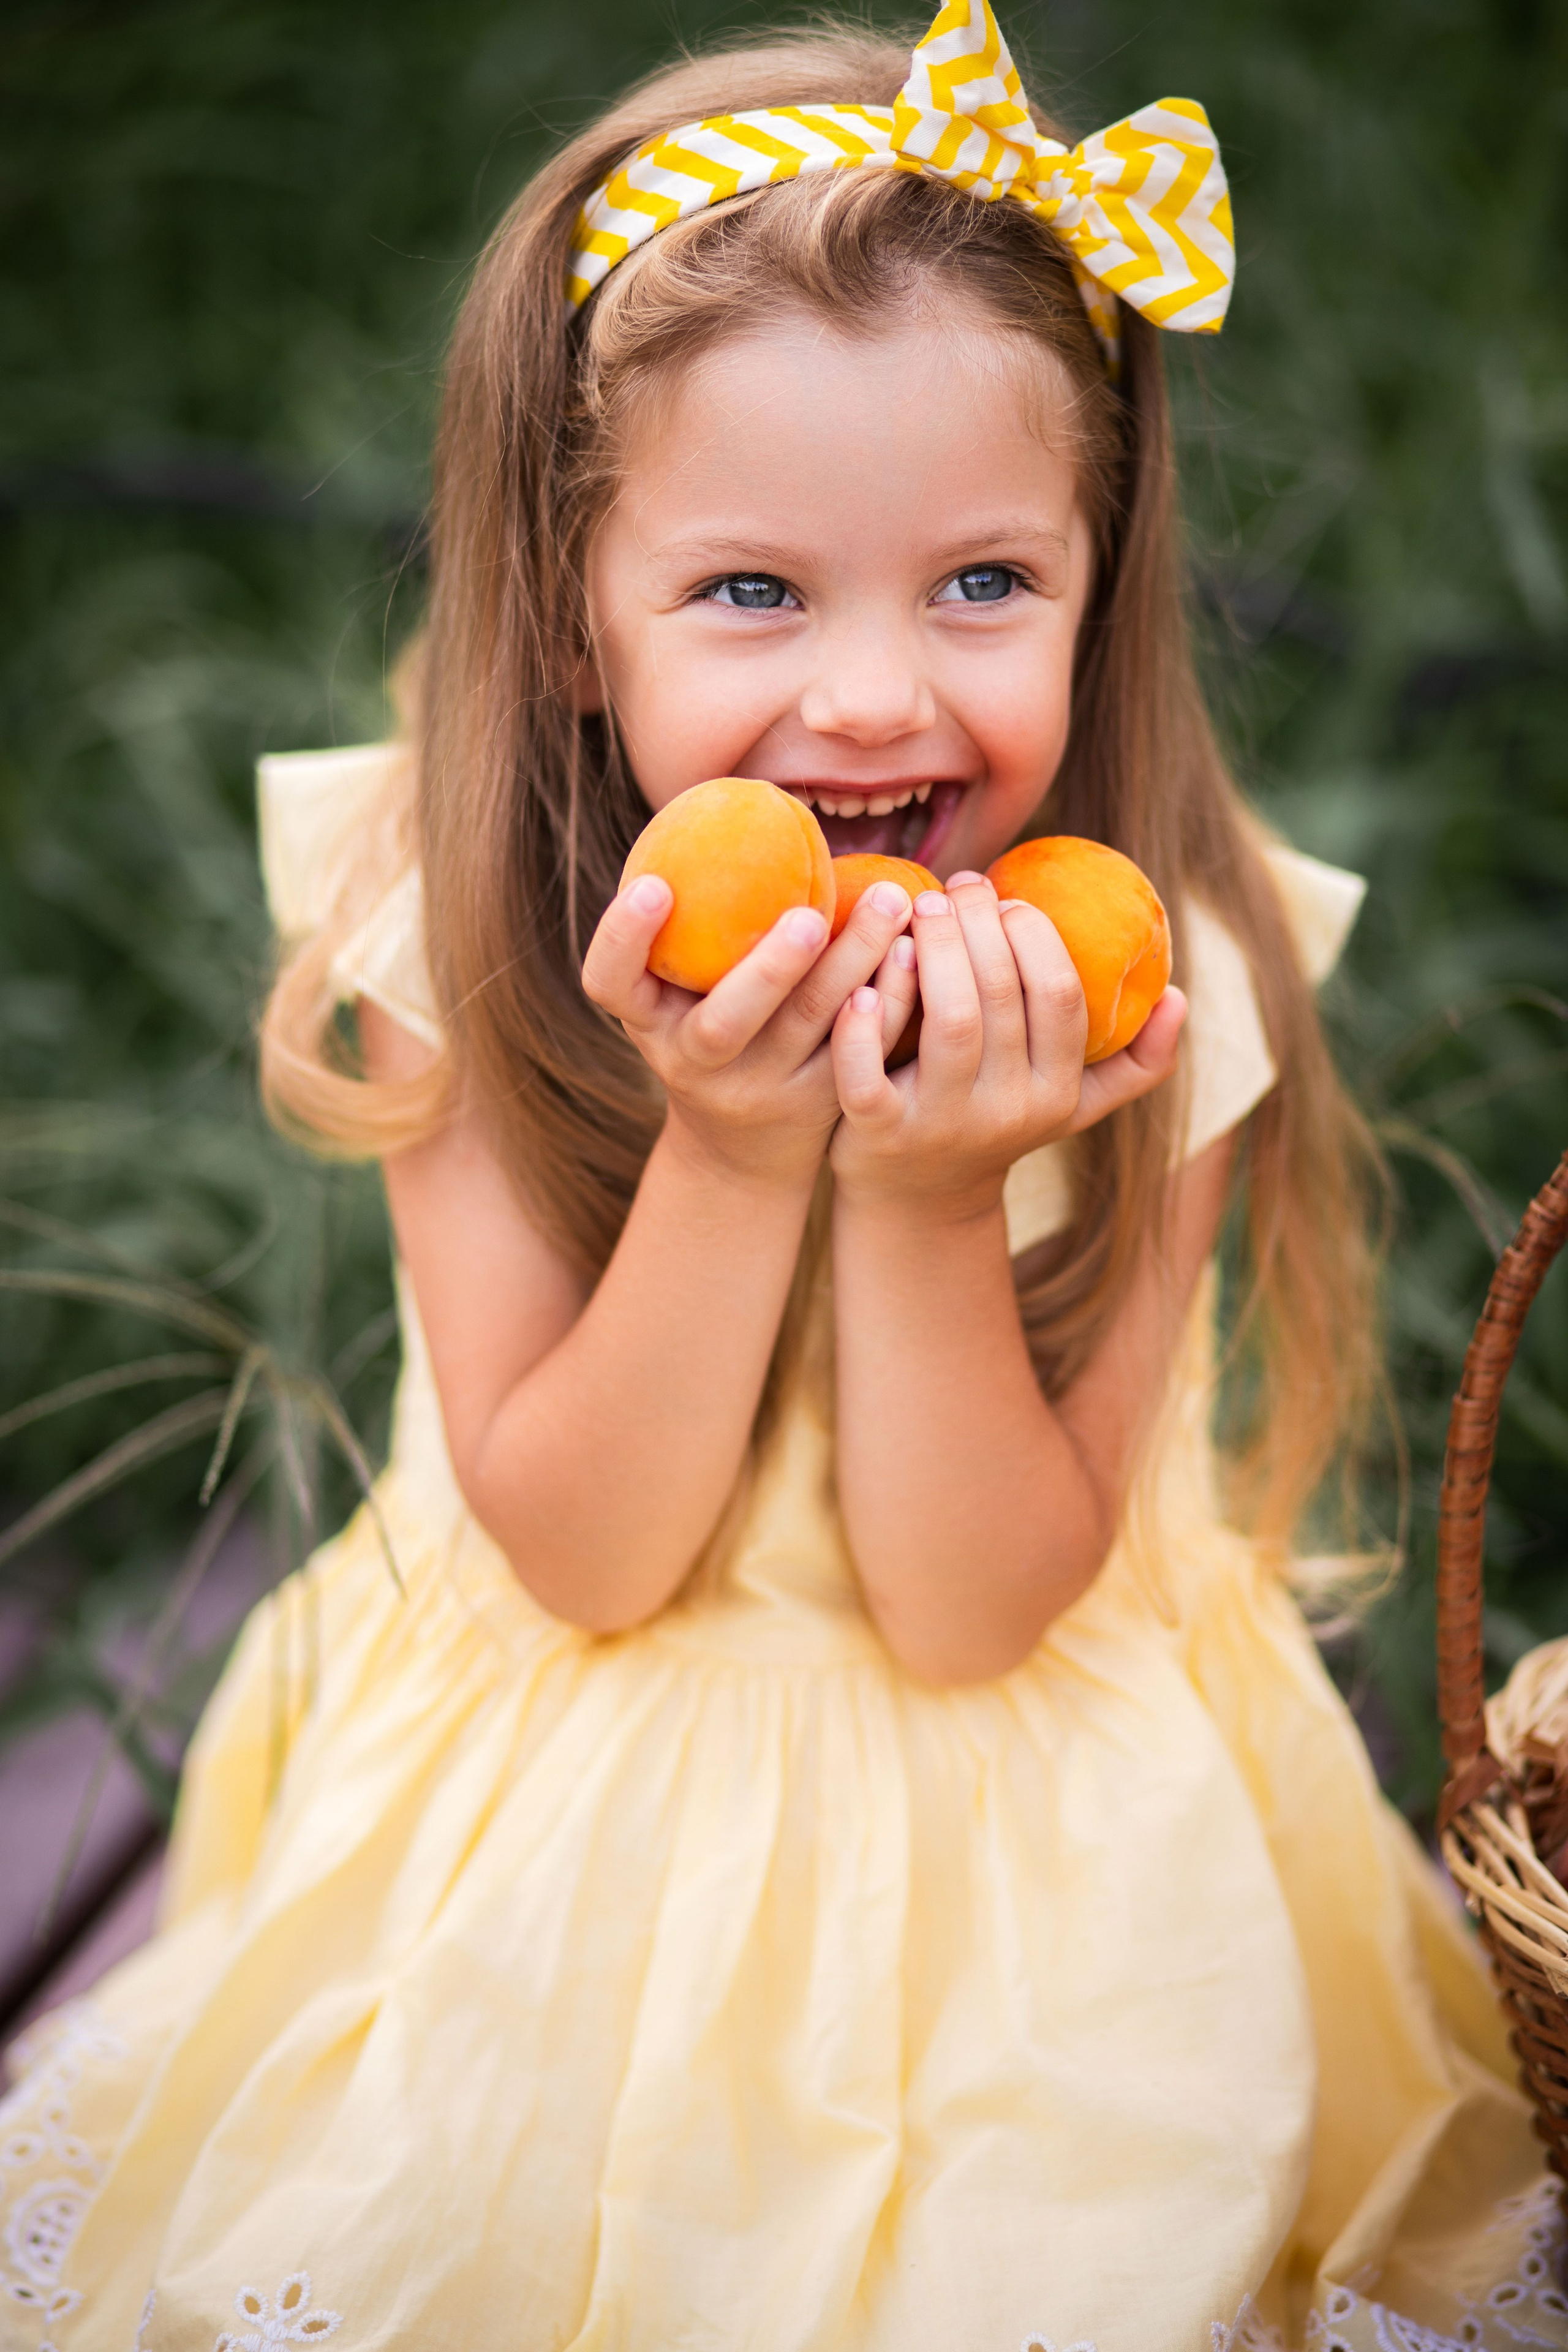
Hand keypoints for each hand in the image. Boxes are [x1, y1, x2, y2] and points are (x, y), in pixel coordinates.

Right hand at [582, 873, 917, 1189]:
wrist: (742, 1149)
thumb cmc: (711, 1029)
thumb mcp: (677, 992)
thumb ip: (689, 927)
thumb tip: (725, 802)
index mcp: (648, 1022)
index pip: (610, 983)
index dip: (622, 938)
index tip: (651, 884)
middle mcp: (694, 1062)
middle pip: (724, 1022)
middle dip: (768, 969)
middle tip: (808, 916)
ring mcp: (757, 1090)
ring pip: (808, 1028)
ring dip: (854, 961)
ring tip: (892, 899)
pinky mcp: (816, 1106)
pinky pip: (859, 1046)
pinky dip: (890, 997)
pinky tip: (915, 950)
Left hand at [827, 873, 1185, 1218]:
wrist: (919, 1202)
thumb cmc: (997, 1124)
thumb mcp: (1072, 1105)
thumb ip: (1134, 1062)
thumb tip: (1178, 998)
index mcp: (1055, 1093)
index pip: (1060, 996)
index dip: (1034, 934)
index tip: (1006, 897)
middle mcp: (1007, 1111)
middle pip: (1001, 996)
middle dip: (978, 924)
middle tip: (958, 883)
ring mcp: (942, 1125)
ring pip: (948, 1021)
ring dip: (932, 951)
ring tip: (917, 906)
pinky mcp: (878, 1134)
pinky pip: (866, 1073)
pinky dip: (863, 1025)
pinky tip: (861, 985)